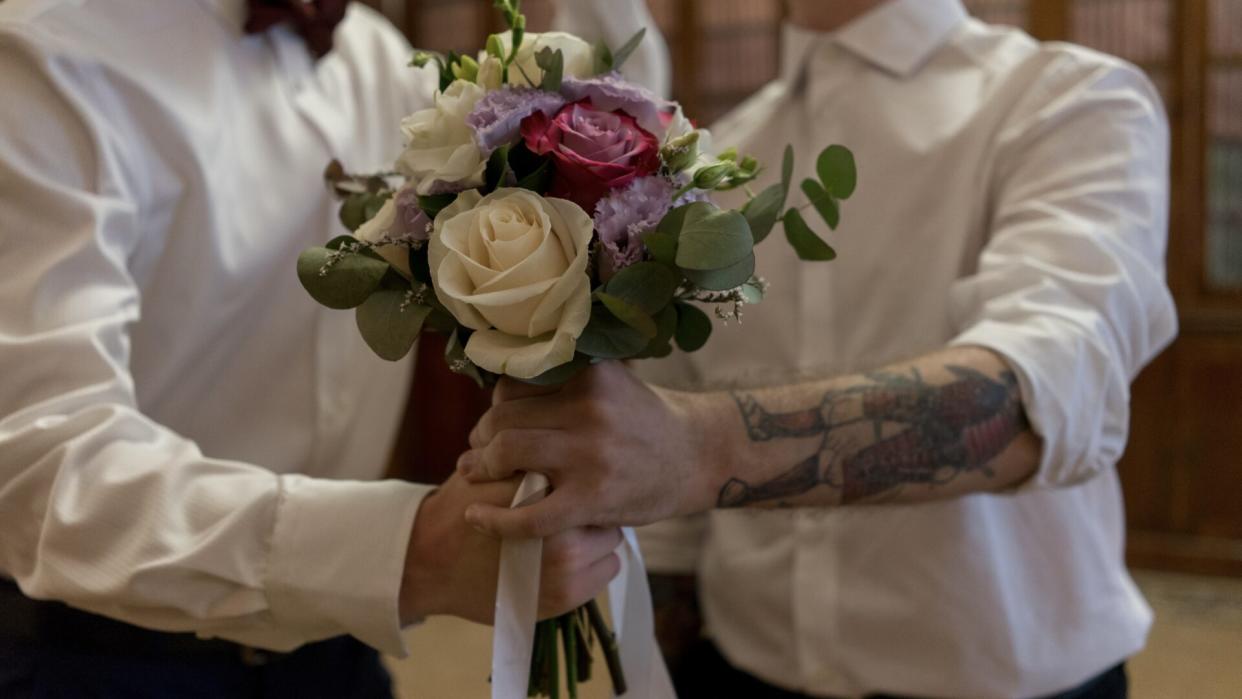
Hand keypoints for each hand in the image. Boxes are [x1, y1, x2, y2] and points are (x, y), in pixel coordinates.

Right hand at [399, 472, 621, 624]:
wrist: (430, 562)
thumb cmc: (461, 505)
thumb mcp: (494, 466)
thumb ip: (533, 451)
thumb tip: (573, 426)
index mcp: (541, 487)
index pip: (589, 467)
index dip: (583, 470)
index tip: (577, 472)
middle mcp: (558, 527)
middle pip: (606, 502)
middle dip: (593, 499)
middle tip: (578, 499)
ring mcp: (565, 565)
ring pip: (612, 535)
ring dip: (597, 531)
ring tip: (574, 528)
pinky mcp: (568, 595)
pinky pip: (608, 567)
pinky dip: (597, 561)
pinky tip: (575, 556)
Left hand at [456, 361, 724, 537]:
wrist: (698, 455)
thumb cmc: (644, 419)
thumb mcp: (611, 379)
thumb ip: (565, 376)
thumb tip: (501, 382)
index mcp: (588, 374)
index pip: (514, 383)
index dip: (496, 404)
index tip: (494, 420)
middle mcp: (588, 408)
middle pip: (504, 418)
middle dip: (482, 436)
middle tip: (477, 451)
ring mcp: (590, 454)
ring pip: (507, 454)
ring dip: (481, 466)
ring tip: (475, 473)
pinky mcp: (593, 498)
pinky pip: (530, 514)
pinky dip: (495, 520)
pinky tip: (475, 518)